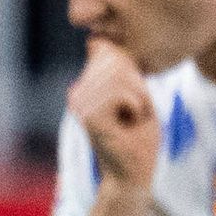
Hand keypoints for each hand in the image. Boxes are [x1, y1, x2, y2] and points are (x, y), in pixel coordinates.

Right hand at [72, 40, 159, 194]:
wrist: (133, 174)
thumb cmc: (138, 136)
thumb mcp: (134, 93)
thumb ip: (120, 69)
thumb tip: (94, 41)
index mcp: (85, 86)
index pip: (106, 51)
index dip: (130, 68)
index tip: (133, 98)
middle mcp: (77, 94)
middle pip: (115, 60)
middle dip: (137, 82)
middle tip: (136, 109)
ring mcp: (80, 105)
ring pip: (120, 75)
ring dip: (139, 96)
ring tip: (134, 116)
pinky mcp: (89, 117)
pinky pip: (121, 93)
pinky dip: (137, 106)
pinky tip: (130, 123)